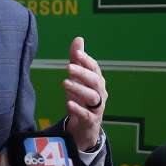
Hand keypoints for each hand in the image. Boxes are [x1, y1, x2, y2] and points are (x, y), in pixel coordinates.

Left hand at [63, 36, 105, 151]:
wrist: (85, 126)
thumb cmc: (82, 98)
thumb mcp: (78, 79)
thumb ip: (77, 60)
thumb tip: (79, 38)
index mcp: (97, 81)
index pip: (94, 68)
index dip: (87, 60)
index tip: (76, 53)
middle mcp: (100, 93)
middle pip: (95, 81)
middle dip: (82, 73)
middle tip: (68, 67)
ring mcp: (97, 107)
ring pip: (92, 97)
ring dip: (79, 89)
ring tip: (65, 83)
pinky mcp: (90, 121)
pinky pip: (86, 114)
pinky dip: (78, 109)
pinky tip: (68, 103)